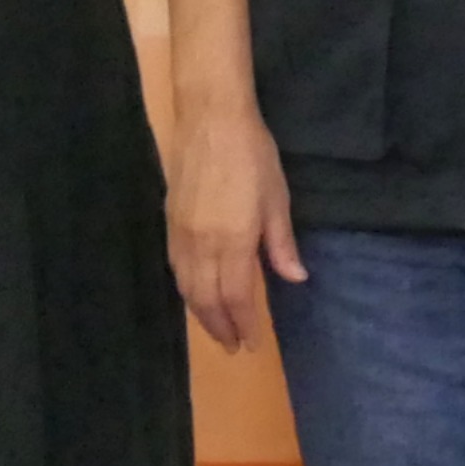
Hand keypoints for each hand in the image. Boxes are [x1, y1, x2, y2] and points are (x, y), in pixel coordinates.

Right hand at [165, 97, 304, 352]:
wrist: (210, 117)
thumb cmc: (252, 153)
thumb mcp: (277, 197)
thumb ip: (281, 243)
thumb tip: (294, 278)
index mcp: (234, 240)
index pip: (236, 296)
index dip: (244, 324)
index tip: (253, 344)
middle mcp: (203, 244)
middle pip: (207, 299)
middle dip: (220, 327)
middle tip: (233, 348)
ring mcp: (182, 233)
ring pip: (187, 287)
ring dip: (201, 313)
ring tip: (215, 329)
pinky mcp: (169, 221)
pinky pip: (175, 268)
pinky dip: (186, 290)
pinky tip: (195, 295)